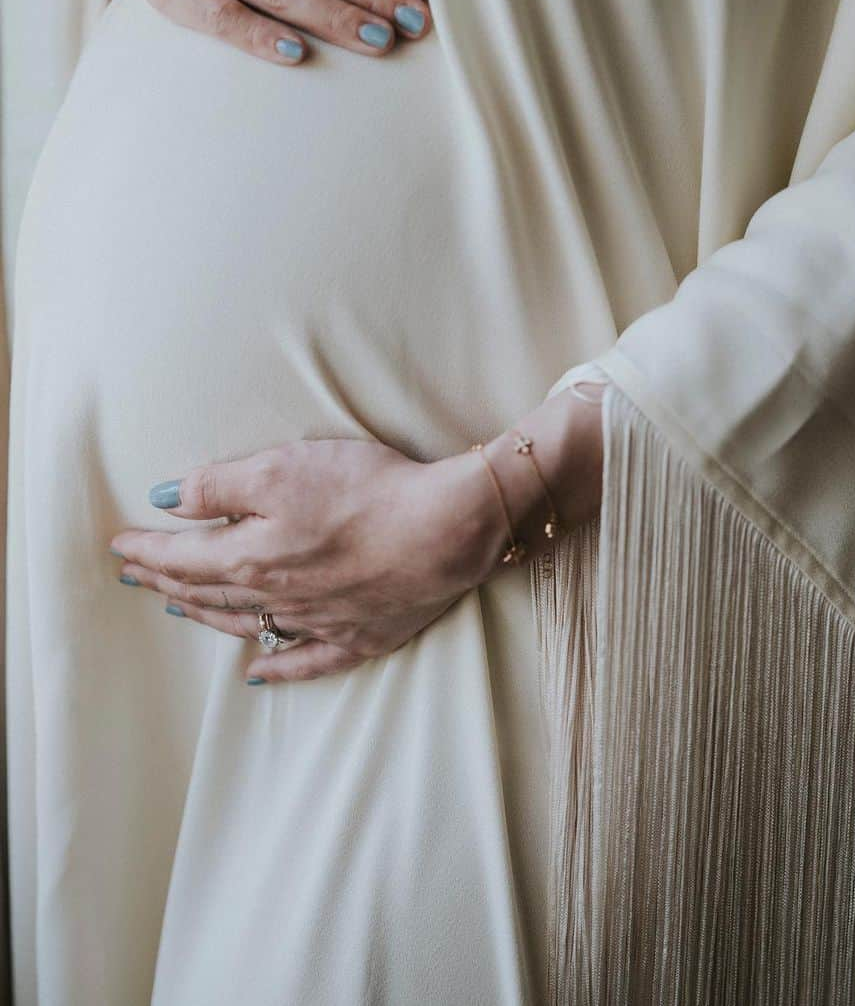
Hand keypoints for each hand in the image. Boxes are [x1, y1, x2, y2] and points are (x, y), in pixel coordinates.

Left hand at [107, 386, 604, 683]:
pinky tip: (256, 673)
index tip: (119, 546)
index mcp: (249, 557)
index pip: (181, 557)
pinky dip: (275, 668)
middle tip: (136, 577)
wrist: (446, 529)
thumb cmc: (366, 491)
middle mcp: (276, 598)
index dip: (146, 551)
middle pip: (206, 593)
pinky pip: (304, 660)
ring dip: (207, 617)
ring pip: (247, 625)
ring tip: (179, 611)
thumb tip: (164, 502)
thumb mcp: (283, 468)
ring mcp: (318, 622)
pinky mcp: (359, 635)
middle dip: (166, 582)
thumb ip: (219, 487)